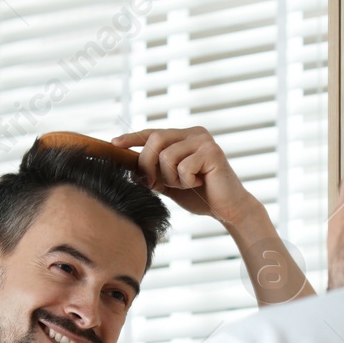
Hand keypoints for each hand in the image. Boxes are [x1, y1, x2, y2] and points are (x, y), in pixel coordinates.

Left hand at [111, 127, 261, 227]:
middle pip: (156, 140)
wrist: (228, 210)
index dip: (133, 138)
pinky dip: (185, 181)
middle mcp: (195, 133)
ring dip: (170, 178)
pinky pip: (183, 167)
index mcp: (185, 137)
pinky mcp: (213, 153)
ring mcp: (205, 141)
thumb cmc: (201, 196)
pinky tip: (199, 184)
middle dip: (148, 164)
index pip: (153, 132)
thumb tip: (129, 168)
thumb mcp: (170, 183)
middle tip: (152, 183)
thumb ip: (153, 173)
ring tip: (186, 185)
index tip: (115, 144)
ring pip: (167, 156)